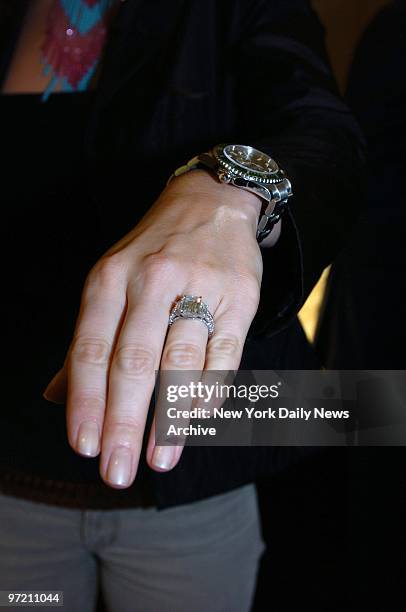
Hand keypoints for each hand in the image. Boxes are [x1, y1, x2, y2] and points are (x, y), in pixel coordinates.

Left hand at [43, 169, 269, 487]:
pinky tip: (197, 423)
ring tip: (159, 461)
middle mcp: (150, 281)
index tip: (84, 447)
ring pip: (179, 362)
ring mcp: (197, 287)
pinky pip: (223, 353)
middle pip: (132, 363)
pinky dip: (209, 392)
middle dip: (124, 423)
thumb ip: (85, 340)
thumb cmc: (153, 251)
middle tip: (117, 471)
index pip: (90, 349)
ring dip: (168, 418)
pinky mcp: (238, 297)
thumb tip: (55, 397)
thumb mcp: (109, 280)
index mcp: (109, 278)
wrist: (212, 202)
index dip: (86, 402)